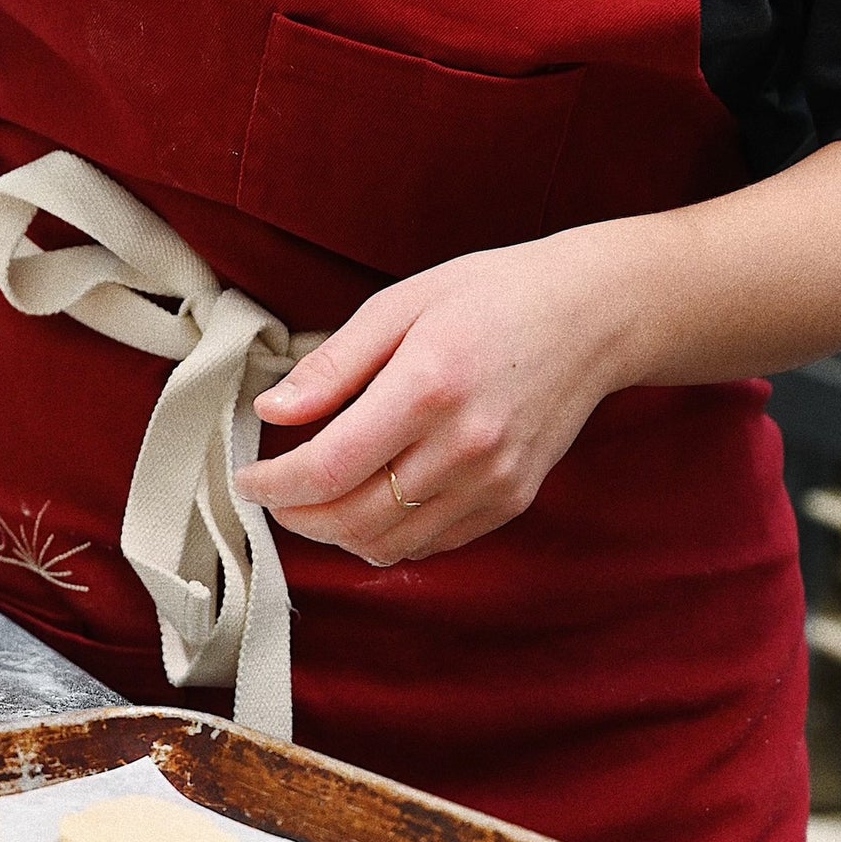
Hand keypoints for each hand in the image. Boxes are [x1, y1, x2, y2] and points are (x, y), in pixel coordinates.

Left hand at [233, 225, 638, 565]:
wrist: (594, 315)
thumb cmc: (492, 297)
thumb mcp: (400, 305)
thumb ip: (333, 366)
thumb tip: (272, 409)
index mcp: (428, 388)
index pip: (329, 468)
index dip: (274, 485)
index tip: (246, 477)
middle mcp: (464, 446)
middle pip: (353, 519)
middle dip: (296, 516)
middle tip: (273, 492)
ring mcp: (493, 482)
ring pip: (389, 545)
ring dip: (336, 534)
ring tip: (314, 501)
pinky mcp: (511, 501)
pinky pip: (431, 544)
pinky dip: (386, 537)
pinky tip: (370, 502)